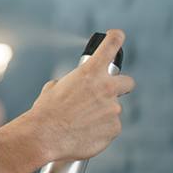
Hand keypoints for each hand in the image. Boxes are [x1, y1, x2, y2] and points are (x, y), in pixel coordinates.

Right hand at [30, 29, 135, 161]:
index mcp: (89, 73)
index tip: (117, 35)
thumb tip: (74, 90)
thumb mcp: (52, 89)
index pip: (109, 47)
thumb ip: (71, 84)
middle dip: (119, 87)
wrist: (44, 137)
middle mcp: (106, 88)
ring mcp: (113, 109)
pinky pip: (110, 127)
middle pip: (127, 82)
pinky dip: (100, 130)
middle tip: (105, 95)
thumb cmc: (45, 113)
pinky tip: (84, 133)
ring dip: (101, 114)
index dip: (115, 38)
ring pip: (113, 110)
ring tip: (80, 123)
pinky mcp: (115, 128)